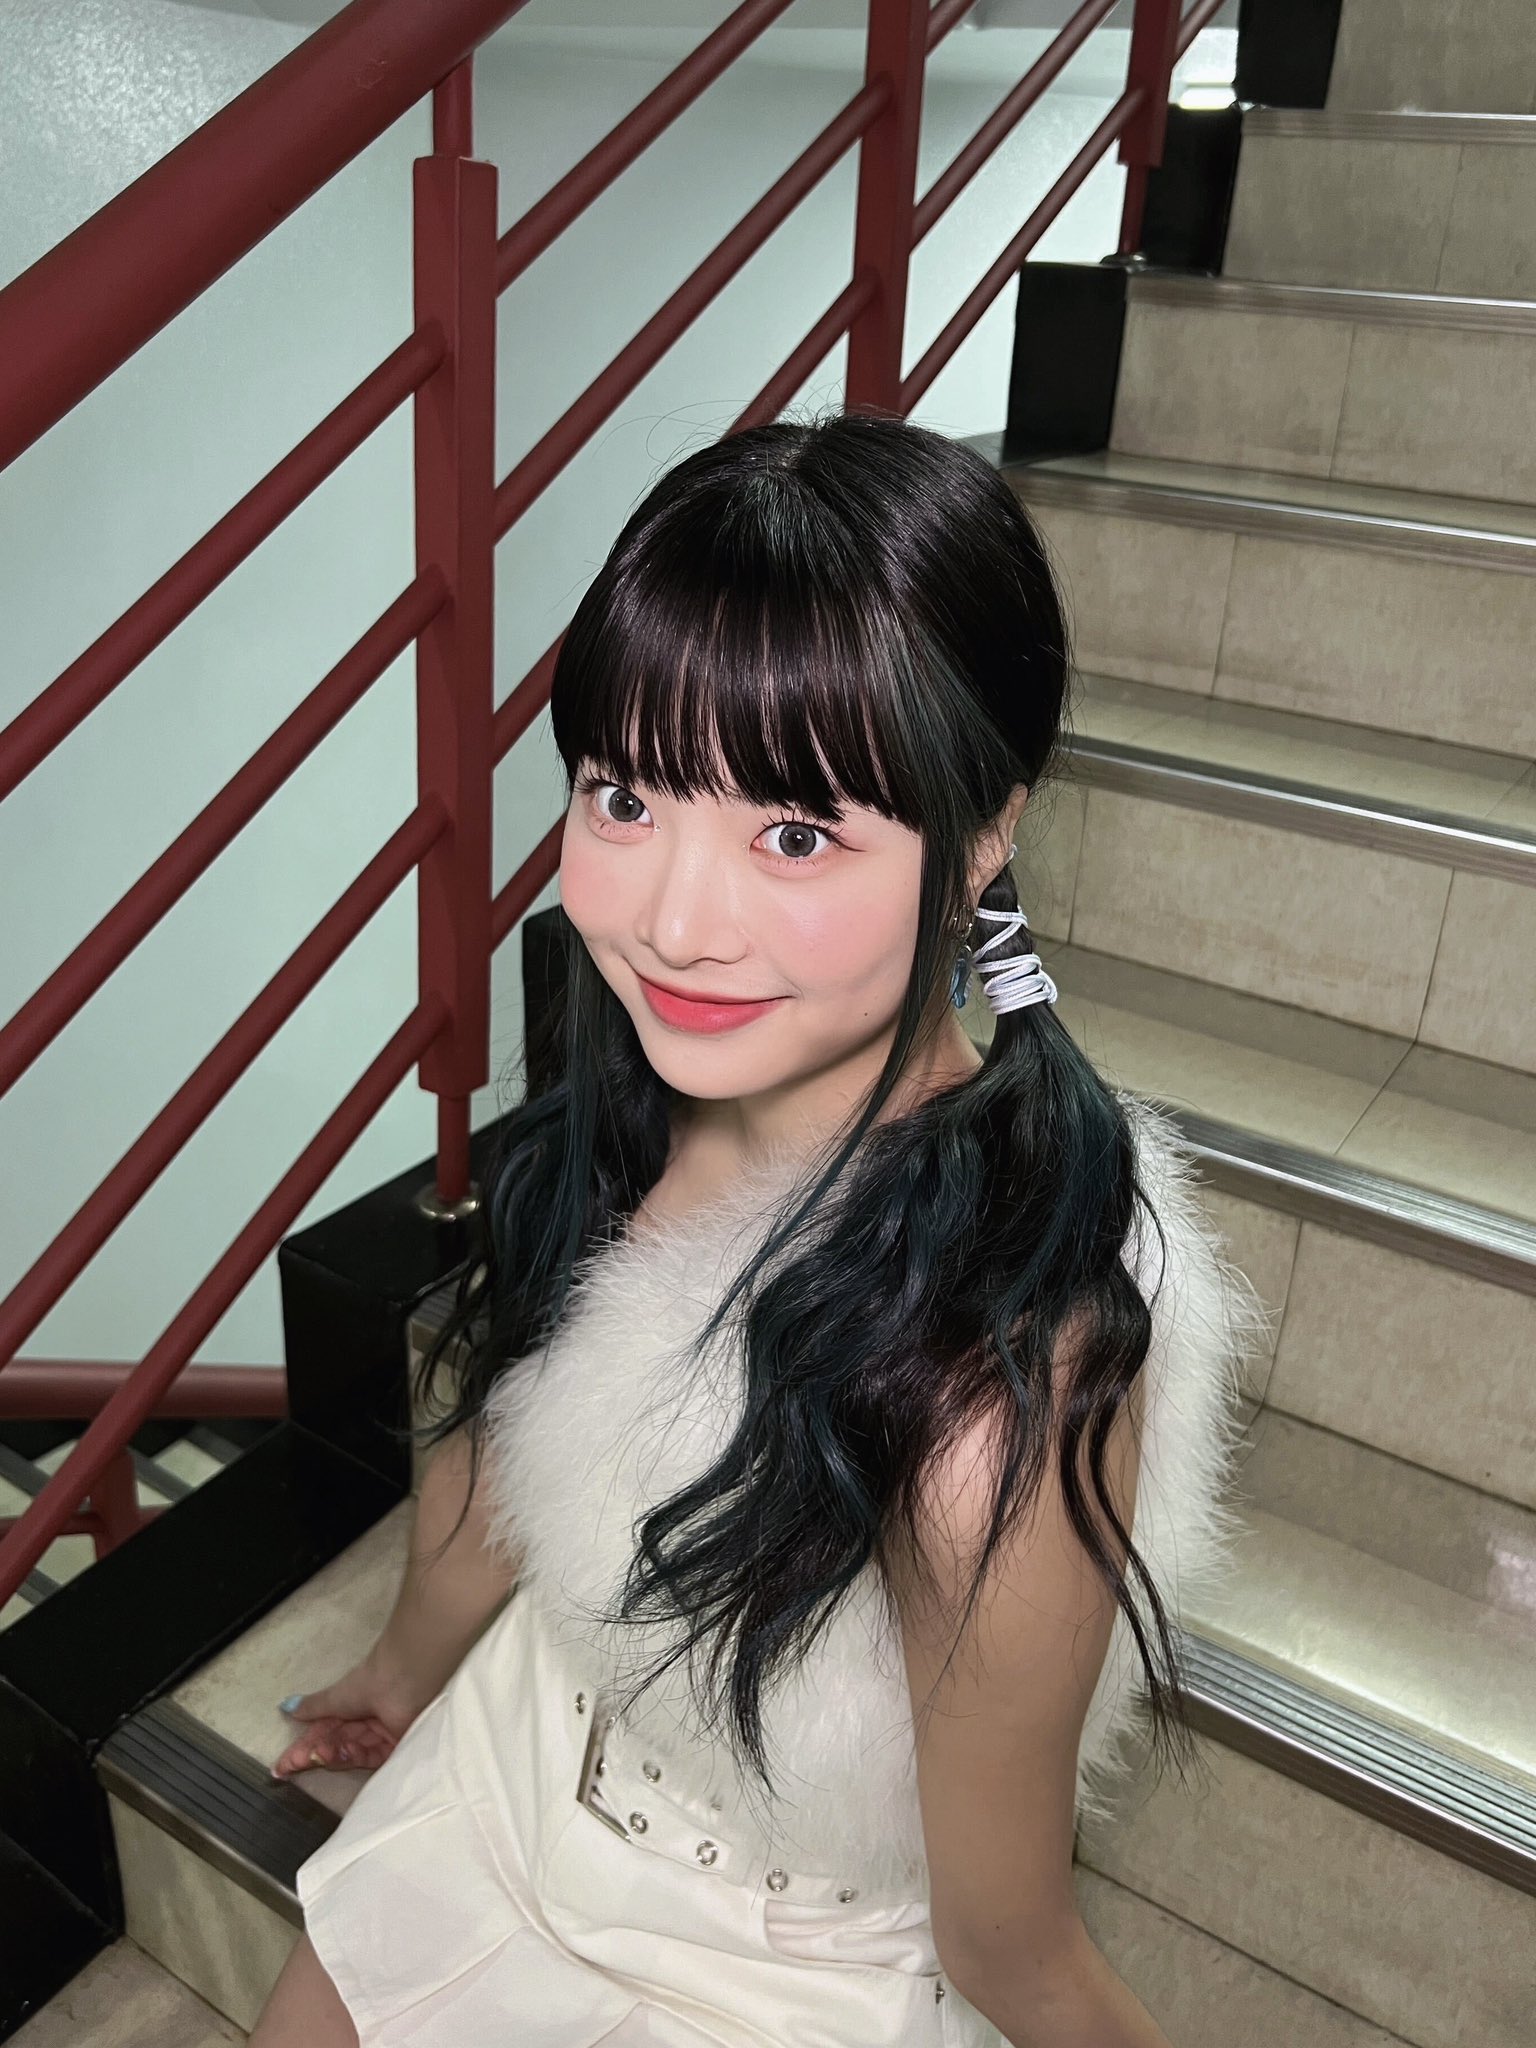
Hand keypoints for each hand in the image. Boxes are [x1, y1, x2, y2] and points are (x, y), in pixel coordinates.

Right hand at [270, 1642, 438, 1779]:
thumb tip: (288, 1706)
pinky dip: (356, 1756)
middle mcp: (362, 1723)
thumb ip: (313, 1707)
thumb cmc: (367, 1683)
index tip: (280, 1768)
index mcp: (349, 1709)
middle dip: (313, 1755)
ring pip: (350, 1753)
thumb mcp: (334, 1697)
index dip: (301, 1750)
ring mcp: (378, 1735)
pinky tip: (344, 1752)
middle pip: (334, 1747)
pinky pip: (371, 1757)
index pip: (321, 1735)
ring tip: (320, 1754)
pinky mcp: (394, 1746)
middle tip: (295, 1763)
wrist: (402, 1679)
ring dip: (333, 1755)